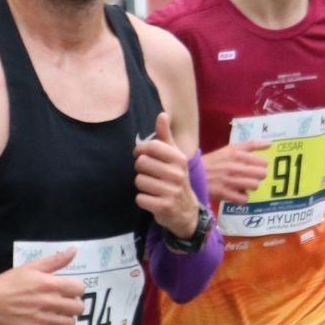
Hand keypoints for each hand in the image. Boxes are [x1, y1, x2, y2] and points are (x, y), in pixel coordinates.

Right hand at [0, 249, 86, 324]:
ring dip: (65, 319)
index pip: (79, 289)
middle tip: (62, 304)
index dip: (75, 289)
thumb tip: (74, 250)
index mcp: (50, 284)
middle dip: (73, 305)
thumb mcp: (31, 267)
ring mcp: (43, 320)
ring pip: (70, 323)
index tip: (68, 291)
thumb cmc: (9, 283)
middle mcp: (49, 302)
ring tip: (55, 316)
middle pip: (78, 308)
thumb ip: (55, 260)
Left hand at [133, 112, 199, 237]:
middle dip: (141, 170)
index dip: (140, 151)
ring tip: (153, 188)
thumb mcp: (173, 156)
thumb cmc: (175, 179)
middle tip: (150, 175)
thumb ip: (165, 136)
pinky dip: (143, 200)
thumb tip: (162, 114)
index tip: (141, 155)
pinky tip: (153, 200)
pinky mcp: (164, 207)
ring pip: (139, 181)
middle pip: (141, 163)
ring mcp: (172, 191)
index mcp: (179, 159)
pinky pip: (140, 198)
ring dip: (142, 186)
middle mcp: (178, 174)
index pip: (151, 147)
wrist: (186, 210)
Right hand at [202, 140, 270, 204]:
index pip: (263, 162)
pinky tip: (237, 194)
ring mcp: (230, 181)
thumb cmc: (213, 161)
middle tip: (250, 177)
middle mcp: (235, 167)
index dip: (261, 166)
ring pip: (254, 186)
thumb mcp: (229, 148)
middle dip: (258, 176)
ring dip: (251, 187)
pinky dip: (242, 198)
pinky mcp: (224, 193)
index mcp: (237, 154)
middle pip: (261, 174)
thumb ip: (250, 145)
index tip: (254, 167)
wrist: (192, 174)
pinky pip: (243, 199)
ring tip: (244, 185)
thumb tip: (270, 144)